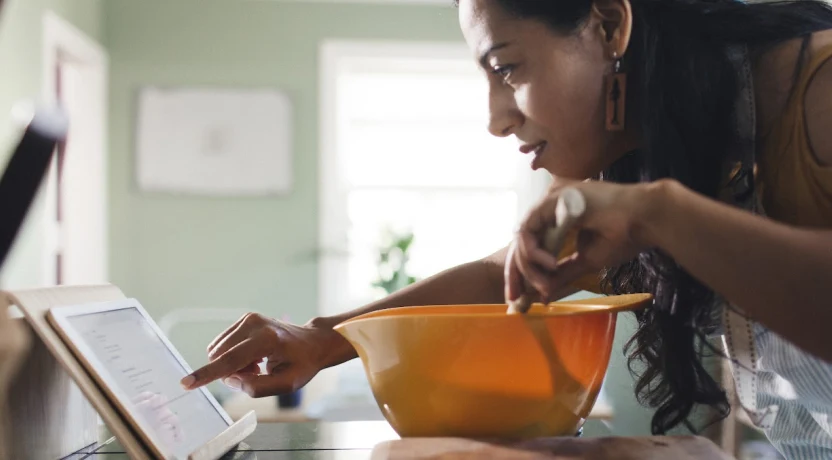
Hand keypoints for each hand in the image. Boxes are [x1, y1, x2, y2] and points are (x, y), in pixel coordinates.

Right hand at [180, 313, 349, 397]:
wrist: (313, 343)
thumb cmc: (302, 364)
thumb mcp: (286, 384)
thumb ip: (257, 388)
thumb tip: (231, 379)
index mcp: (267, 340)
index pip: (230, 360)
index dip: (207, 375)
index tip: (186, 383)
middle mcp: (255, 324)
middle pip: (221, 357)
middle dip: (231, 372)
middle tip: (256, 372)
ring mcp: (249, 318)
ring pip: (219, 350)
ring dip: (232, 364)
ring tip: (257, 364)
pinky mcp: (246, 318)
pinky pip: (223, 344)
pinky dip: (233, 355)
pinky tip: (254, 356)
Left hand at [506, 179, 659, 301]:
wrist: (644, 220)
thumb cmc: (623, 236)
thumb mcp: (585, 261)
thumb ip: (562, 274)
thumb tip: (543, 294)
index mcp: (558, 218)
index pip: (531, 244)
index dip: (522, 271)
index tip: (519, 297)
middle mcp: (550, 207)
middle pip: (522, 241)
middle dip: (516, 272)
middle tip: (515, 298)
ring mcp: (550, 200)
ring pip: (523, 237)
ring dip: (530, 266)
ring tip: (545, 283)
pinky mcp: (552, 199)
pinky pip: (529, 228)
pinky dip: (534, 251)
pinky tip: (549, 265)